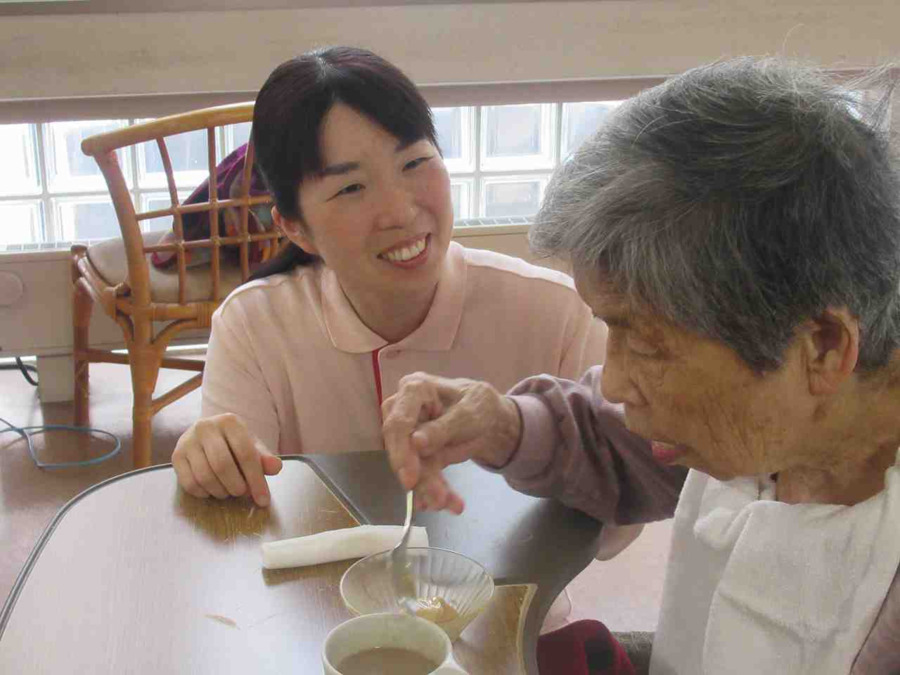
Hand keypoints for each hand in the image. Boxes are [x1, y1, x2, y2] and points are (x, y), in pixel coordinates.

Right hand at [172, 413, 281, 506]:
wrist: (207, 434)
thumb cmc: (234, 443)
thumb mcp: (252, 446)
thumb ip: (265, 458)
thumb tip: (275, 467)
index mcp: (229, 421)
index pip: (245, 453)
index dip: (256, 480)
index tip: (263, 500)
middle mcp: (205, 427)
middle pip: (223, 466)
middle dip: (237, 487)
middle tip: (242, 494)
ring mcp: (187, 441)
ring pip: (204, 477)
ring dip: (221, 492)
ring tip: (229, 491)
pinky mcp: (176, 456)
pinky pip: (190, 484)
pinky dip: (204, 494)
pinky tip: (212, 490)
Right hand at [381, 373, 521, 513]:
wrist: (489, 417)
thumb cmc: (478, 405)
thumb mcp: (469, 414)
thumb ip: (443, 427)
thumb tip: (415, 442)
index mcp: (414, 389)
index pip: (398, 423)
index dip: (401, 452)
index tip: (409, 480)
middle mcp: (403, 410)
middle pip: (401, 448)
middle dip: (419, 477)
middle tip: (437, 501)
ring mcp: (407, 434)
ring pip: (411, 466)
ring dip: (428, 489)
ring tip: (449, 504)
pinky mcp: (415, 454)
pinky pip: (420, 474)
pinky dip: (432, 491)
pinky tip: (446, 503)